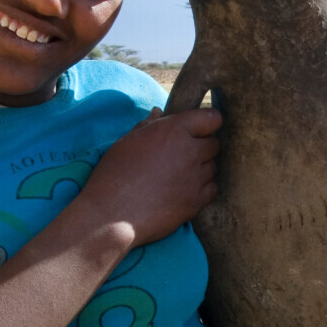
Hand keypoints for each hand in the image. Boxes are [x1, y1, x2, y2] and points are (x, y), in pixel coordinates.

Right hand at [79, 107, 221, 245]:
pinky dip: (202, 188)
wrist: (111, 214)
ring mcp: (196, 178)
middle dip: (202, 146)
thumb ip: (148, 125)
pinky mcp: (196, 202)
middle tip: (182, 154)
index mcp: (174, 130)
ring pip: (212, 167)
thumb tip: (158, 112)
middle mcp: (190, 151)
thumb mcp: (127, 141)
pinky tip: (184, 190)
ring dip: (201, 168)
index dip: (207, 122)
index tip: (199, 128)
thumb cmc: (114, 174)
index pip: (212, 118)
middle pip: (214, 144)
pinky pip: (211, 189)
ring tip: (178, 175)